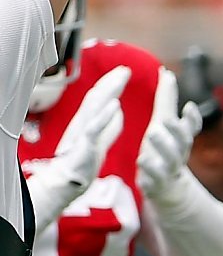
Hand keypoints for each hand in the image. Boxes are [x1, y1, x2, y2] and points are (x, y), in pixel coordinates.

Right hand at [25, 65, 125, 221]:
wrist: (63, 186)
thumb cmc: (80, 166)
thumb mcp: (100, 143)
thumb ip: (110, 128)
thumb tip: (119, 111)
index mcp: (88, 124)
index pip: (100, 100)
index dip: (112, 85)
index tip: (125, 72)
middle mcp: (82, 125)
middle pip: (97, 99)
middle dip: (111, 82)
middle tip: (126, 68)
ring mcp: (81, 134)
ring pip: (94, 108)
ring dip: (109, 92)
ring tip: (122, 78)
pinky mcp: (83, 146)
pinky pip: (95, 128)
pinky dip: (105, 116)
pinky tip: (115, 104)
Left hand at [138, 100, 204, 198]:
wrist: (169, 188)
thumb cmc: (164, 149)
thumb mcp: (164, 124)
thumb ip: (166, 100)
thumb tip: (166, 72)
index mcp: (180, 139)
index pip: (191, 128)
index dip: (192, 119)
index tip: (189, 106)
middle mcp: (177, 153)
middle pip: (182, 143)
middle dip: (177, 131)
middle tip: (166, 120)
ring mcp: (167, 169)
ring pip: (168, 160)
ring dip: (162, 148)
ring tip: (152, 134)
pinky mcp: (155, 184)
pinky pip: (154, 180)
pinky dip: (149, 173)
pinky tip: (141, 164)